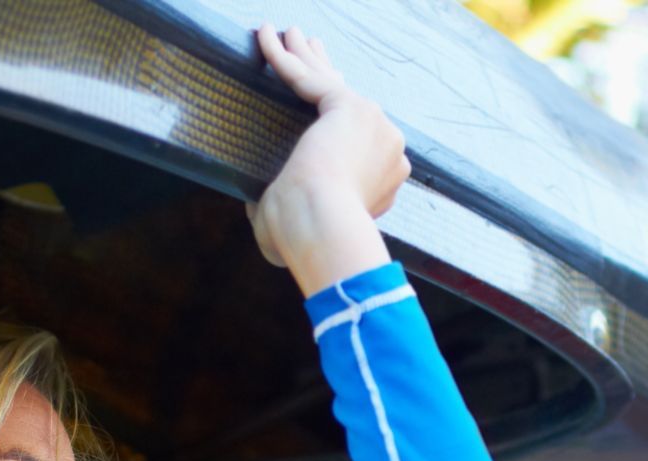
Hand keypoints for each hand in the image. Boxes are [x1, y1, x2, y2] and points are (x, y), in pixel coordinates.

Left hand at [247, 25, 407, 291]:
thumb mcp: (302, 230)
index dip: (336, 117)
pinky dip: (283, 57)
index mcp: (381, 180)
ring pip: (331, 83)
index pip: (359, 140)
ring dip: (306, 55)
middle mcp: (388, 150)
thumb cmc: (308, 240)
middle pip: (351, 101)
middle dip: (327, 71)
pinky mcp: (349, 108)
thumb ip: (288, 215)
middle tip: (309, 47)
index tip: (320, 101)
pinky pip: (310, 76)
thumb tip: (259, 208)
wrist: (324, 228)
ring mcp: (375, 126)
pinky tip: (264, 35)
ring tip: (285, 33)